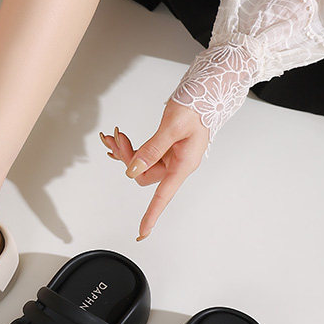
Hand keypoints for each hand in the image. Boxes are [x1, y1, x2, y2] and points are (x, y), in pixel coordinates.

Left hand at [100, 100, 208, 240]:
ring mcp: (171, 157)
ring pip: (141, 164)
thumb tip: (133, 170)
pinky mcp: (166, 148)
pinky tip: (121, 139)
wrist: (208, 91)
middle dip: (127, 159)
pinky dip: (131, 147)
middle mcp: (177, 164)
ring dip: (126, 152)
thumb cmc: (198, 106)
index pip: (164, 196)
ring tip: (116, 136)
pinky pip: (144, 154)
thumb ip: (152, 149)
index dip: (152, 214)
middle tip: (117, 138)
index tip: (143, 232)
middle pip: (144, 175)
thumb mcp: (173, 126)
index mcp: (184, 164)